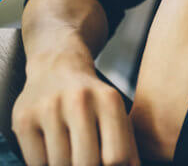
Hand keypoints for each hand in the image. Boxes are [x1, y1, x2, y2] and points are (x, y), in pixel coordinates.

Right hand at [12, 62, 139, 165]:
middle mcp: (80, 100)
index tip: (108, 163)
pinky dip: (45, 164)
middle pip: (87, 163)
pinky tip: (52, 149)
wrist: (57, 67)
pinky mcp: (23, 118)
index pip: (116, 156)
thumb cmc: (93, 100)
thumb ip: (127, 143)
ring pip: (60, 165)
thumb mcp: (116, 113)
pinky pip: (36, 162)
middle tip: (88, 160)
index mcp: (109, 100)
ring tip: (71, 153)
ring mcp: (49, 108)